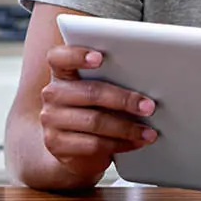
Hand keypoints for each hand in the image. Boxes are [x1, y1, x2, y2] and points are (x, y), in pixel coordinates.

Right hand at [40, 44, 157, 180]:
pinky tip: (135, 142)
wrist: (72, 145)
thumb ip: (113, 75)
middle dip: (124, 100)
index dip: (77, 55)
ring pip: (95, 121)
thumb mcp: (100, 87)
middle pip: (91, 92)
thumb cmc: (94, 106)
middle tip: (149, 106)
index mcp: (63, 72)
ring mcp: (51, 120)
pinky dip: (120, 144)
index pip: (60, 57)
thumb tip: (148, 76)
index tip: (100, 57)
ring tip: (148, 131)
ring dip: (127, 128)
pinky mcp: (56, 145)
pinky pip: (93, 144)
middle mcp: (53, 94)